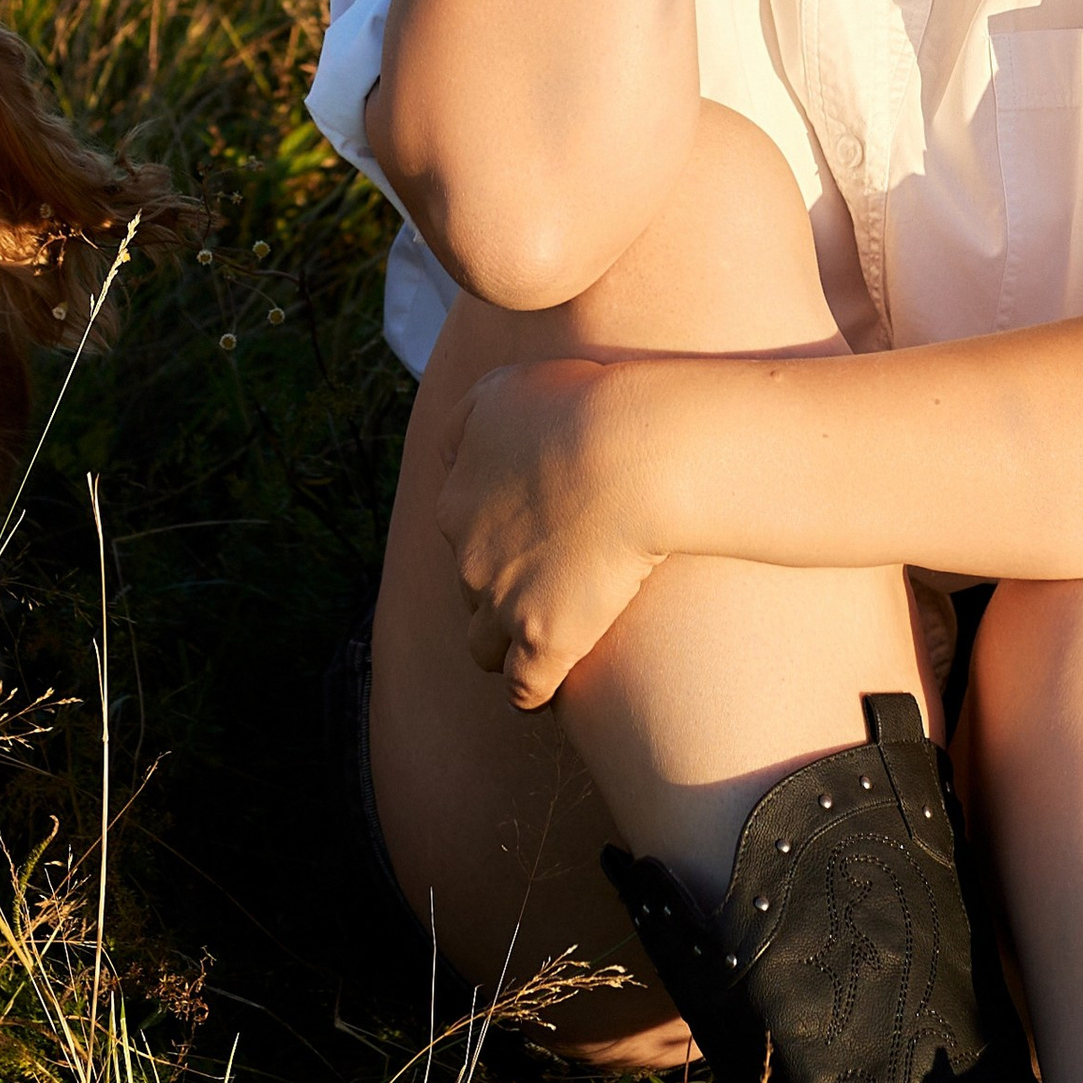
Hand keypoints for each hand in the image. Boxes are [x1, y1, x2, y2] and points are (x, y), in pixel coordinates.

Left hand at [436, 357, 665, 707]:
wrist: (632, 452)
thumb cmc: (582, 406)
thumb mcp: (502, 388)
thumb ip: (467, 419)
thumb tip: (450, 451)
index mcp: (457, 499)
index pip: (462, 530)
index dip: (495, 535)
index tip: (530, 534)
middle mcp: (467, 555)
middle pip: (470, 587)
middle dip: (497, 586)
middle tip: (548, 579)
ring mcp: (502, 603)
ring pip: (483, 644)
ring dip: (505, 644)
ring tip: (539, 642)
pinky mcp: (543, 641)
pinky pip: (523, 688)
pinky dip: (532, 692)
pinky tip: (546, 694)